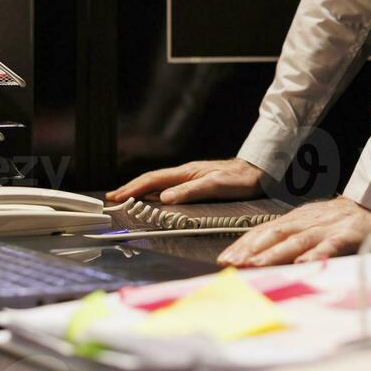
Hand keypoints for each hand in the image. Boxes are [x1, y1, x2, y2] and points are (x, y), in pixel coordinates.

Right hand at [105, 158, 264, 205]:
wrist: (257, 171)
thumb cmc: (240, 179)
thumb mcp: (215, 185)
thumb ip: (190, 191)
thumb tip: (163, 198)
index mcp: (186, 172)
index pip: (152, 180)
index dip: (132, 189)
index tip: (116, 197)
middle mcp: (185, 174)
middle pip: (151, 180)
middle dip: (130, 189)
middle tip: (112, 198)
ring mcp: (189, 177)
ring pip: (158, 183)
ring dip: (140, 191)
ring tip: (125, 198)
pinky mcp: (196, 183)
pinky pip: (168, 187)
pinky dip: (154, 193)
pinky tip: (152, 199)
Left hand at [217, 197, 370, 266]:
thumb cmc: (340, 223)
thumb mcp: (311, 226)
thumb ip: (288, 239)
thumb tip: (257, 259)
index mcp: (297, 219)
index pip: (264, 230)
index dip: (243, 244)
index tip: (224, 259)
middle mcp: (308, 221)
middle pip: (275, 233)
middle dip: (251, 249)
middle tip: (232, 264)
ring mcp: (328, 227)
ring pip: (297, 240)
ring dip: (275, 254)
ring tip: (256, 266)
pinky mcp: (348, 234)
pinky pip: (330, 245)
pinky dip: (315, 254)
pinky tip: (303, 264)